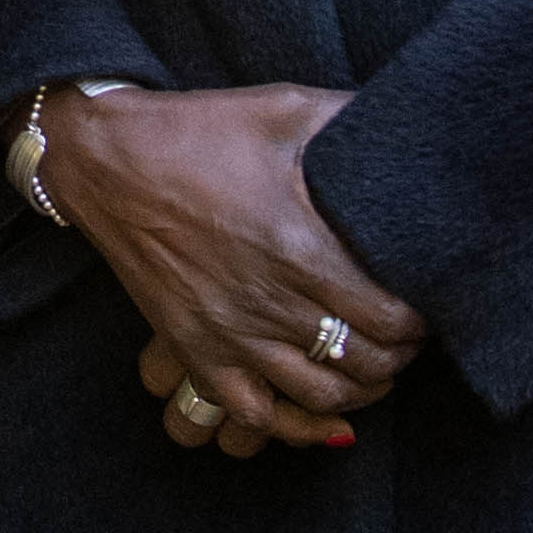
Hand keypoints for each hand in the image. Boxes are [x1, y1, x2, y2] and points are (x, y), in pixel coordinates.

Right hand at [38, 83, 426, 458]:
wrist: (108, 161)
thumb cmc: (198, 131)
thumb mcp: (284, 108)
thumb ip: (350, 118)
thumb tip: (407, 117)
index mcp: (299, 249)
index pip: (390, 318)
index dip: (419, 322)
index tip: (425, 307)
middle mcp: (268, 302)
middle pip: (363, 362)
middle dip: (398, 356)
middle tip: (407, 340)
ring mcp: (230, 334)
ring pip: (318, 396)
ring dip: (358, 391)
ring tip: (372, 370)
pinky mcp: (195, 349)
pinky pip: (253, 414)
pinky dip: (294, 423)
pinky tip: (317, 413)